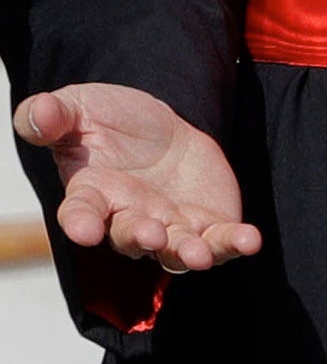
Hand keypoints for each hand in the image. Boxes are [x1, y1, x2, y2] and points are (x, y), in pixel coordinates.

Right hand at [14, 83, 260, 273]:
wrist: (157, 124)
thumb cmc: (108, 121)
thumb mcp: (79, 108)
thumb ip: (54, 115)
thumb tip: (40, 112)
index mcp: (91, 195)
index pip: (80, 213)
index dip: (80, 223)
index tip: (84, 230)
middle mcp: (128, 218)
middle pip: (130, 237)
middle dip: (139, 237)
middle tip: (150, 233)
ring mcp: (169, 226)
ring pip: (175, 250)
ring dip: (187, 254)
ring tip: (198, 255)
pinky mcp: (206, 224)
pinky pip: (220, 240)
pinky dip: (233, 244)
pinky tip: (250, 241)